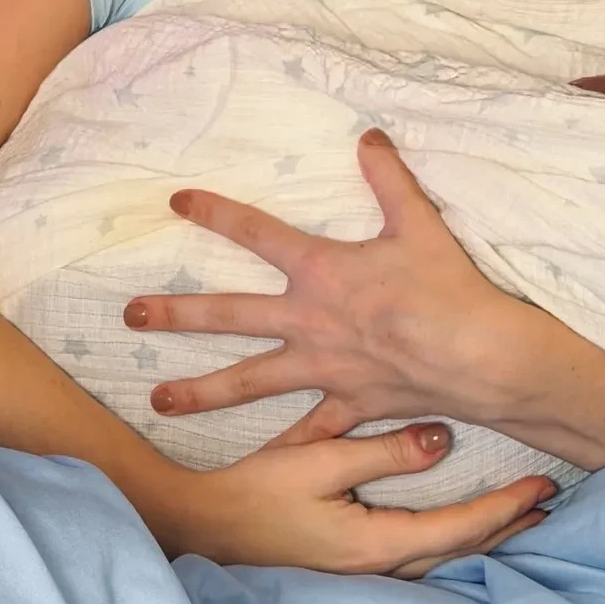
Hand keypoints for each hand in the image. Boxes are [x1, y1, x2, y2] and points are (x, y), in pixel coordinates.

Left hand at [123, 128, 523, 442]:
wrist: (475, 355)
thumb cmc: (445, 285)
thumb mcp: (416, 220)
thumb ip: (388, 176)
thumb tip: (369, 135)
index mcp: (319, 270)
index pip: (256, 233)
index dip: (215, 213)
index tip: (177, 202)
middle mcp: (307, 320)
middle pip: (228, 314)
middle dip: (176, 313)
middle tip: (129, 315)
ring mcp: (321, 368)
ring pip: (248, 380)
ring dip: (200, 391)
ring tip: (156, 400)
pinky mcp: (345, 405)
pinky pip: (304, 432)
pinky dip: (278, 450)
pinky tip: (249, 468)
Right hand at [149, 420, 552, 574]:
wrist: (202, 531)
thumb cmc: (254, 495)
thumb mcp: (316, 460)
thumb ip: (380, 452)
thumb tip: (441, 439)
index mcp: (376, 544)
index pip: (459, 529)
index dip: (504, 508)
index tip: (540, 487)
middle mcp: (380, 567)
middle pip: (462, 550)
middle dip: (506, 525)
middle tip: (547, 500)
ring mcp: (367, 573)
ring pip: (445, 556)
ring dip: (484, 534)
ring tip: (518, 513)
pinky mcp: (354, 567)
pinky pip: (422, 554)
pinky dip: (453, 539)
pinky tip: (461, 528)